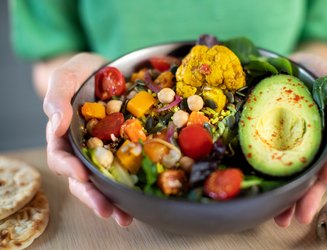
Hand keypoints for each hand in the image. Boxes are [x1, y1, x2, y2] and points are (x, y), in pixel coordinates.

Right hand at [43, 53, 132, 226]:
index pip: (61, 156)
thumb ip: (56, 97)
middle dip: (93, 196)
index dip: (68, 167)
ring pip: (103, 181)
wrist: (110, 70)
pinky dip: (131, 187)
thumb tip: (55, 124)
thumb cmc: (83, 73)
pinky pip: (126, 170)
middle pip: (81, 178)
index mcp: (64, 134)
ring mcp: (105, 151)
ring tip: (124, 217)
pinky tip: (140, 199)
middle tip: (107, 210)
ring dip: (112, 201)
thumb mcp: (66, 75)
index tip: (81, 175)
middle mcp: (83, 148)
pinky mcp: (125, 149)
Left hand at [274, 52, 326, 226]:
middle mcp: (310, 147)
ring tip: (281, 218)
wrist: (284, 68)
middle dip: (309, 197)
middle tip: (301, 215)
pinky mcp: (268, 147)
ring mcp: (289, 149)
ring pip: (293, 179)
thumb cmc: (314, 73)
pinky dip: (269, 185)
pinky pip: (269, 168)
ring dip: (289, 201)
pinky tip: (266, 201)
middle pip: (314, 177)